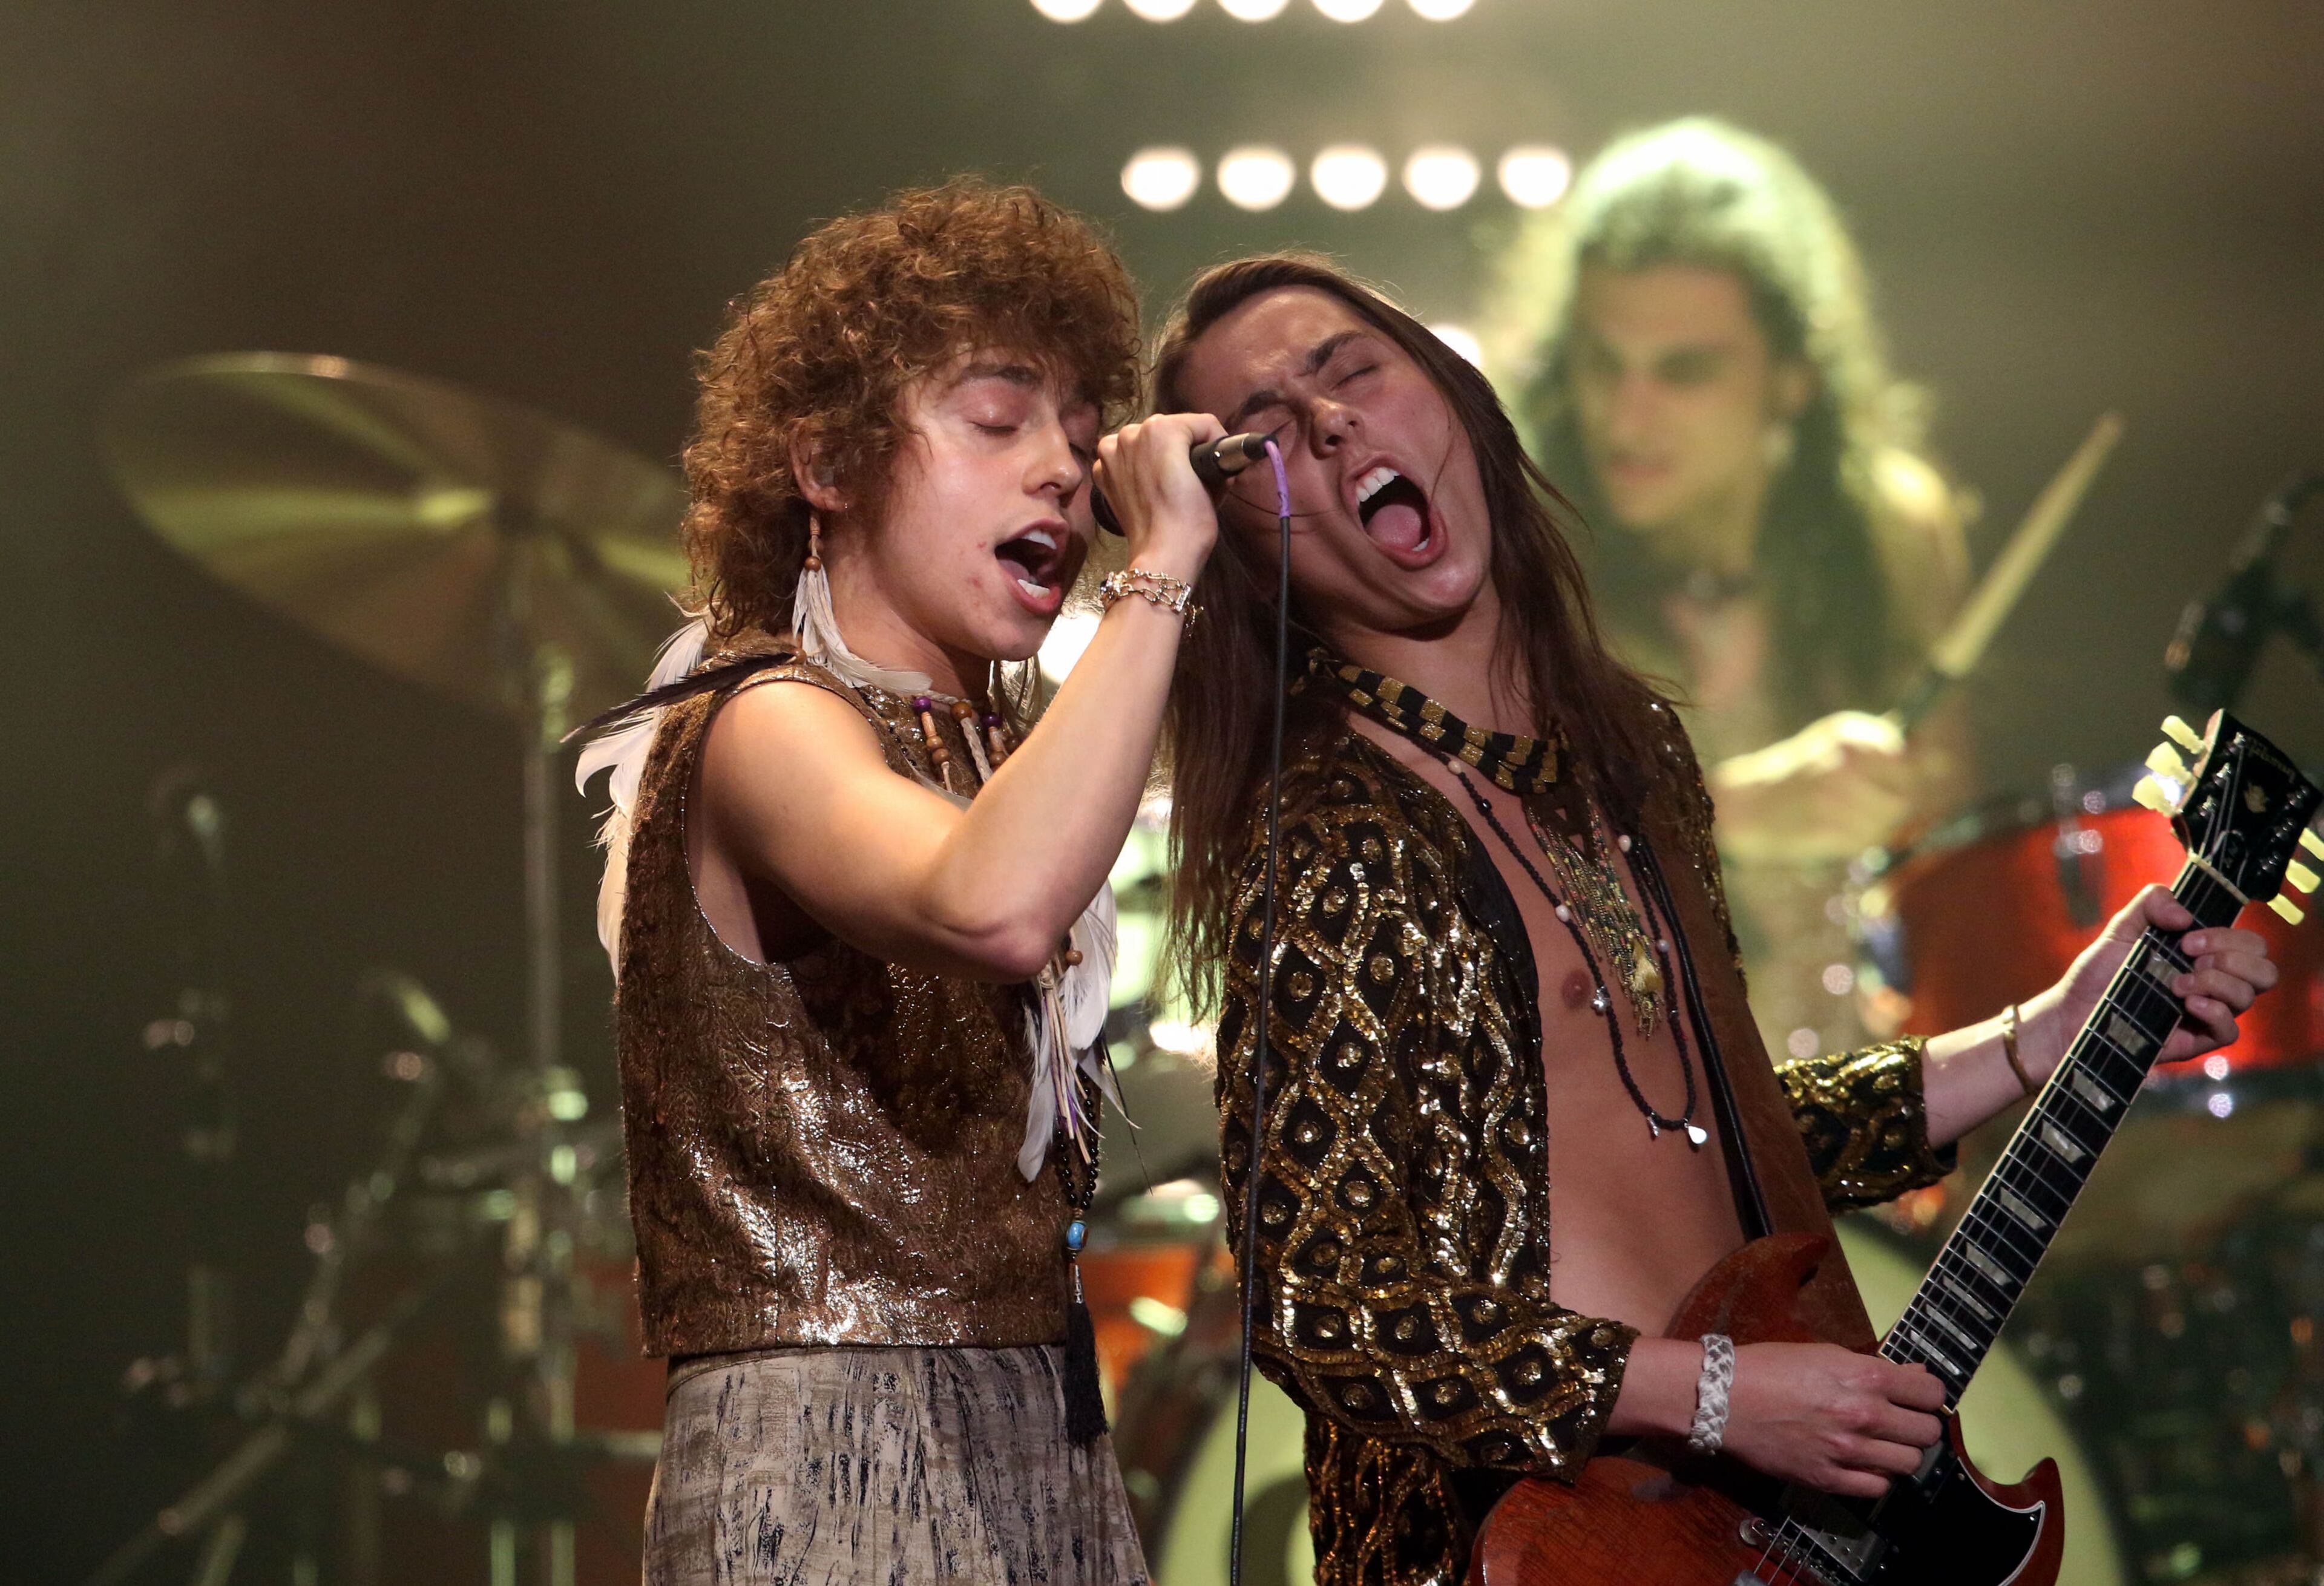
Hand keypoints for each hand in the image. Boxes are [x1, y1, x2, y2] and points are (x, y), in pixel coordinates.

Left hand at [1092, 412, 1225, 583]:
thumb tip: (1212, 458)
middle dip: (1185, 447)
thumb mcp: (1215, 480)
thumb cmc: (1192, 518)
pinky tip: (1147, 486)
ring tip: (1169, 480)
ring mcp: (1111, 452)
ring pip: (1145, 441)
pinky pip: (1124, 458)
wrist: (1163, 552)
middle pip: (1170, 429)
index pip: (1201, 424)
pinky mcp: (1102, 472)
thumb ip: (1213, 457)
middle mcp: (1131, 433)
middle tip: (1196, 473)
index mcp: (1161, 428)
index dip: (1216, 443)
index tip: (1220, 464)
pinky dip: (1135, 467)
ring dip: (1158, 454)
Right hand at [1709, 710, 1916, 863]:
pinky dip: (1862, 838)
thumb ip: (1887, 744)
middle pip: (1905, 794)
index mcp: (1849, 739)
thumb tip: (1943, 760)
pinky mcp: (1831, 832)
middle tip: (1873, 799)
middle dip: (1897, 800)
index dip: (1922, 769)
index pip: (1910, 758)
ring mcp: (1837, 801)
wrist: (1749, 808)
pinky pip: (1870, 840)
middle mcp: (1845, 767)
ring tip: (1851, 813)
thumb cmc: (1801, 771)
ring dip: (1879, 821)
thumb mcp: (1838, 740)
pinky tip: (1839, 828)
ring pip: (1890, 820)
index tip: (1924, 773)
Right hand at [1721, 1342, 1945, 1499]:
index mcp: (1865, 1377)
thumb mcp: (1825, 1353)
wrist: (1723, 1398)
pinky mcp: (1829, 1479)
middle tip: (1901, 1419)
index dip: (1928, 1393)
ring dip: (1899, 1451)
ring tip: (1880, 1443)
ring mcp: (1848, 1452)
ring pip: (1909, 1463)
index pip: (1931, 1393)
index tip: (1918, 1395)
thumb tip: (1916, 1376)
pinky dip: (1876, 1476)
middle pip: (1927, 1432)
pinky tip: (1861, 1462)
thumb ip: (1873, 1367)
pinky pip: (1878, 1488)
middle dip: (1918, 1423)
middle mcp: (1865, 1415)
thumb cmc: (1771, 1367)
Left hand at [2021, 884, 2278, 1075]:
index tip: (2188, 938)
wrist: (2072, 1013)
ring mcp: (2206, 1013)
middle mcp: (2212, 983)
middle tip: (2191, 958)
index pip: (2249, 943)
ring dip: (2218, 983)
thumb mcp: (2121, 928)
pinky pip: (2231, 1031)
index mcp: (2203, 955)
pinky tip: (2188, 1004)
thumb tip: (2185, 915)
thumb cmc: (2098, 972)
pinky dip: (2216, 1013)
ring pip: (2249, 996)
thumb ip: (2151, 904)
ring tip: (2177, 984)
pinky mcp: (2195, 1041)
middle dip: (2234, 958)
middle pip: (2264, 969)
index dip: (2230, 937)